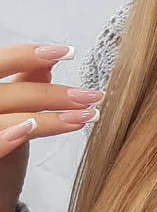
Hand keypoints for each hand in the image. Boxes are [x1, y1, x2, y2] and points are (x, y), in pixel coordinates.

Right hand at [0, 44, 104, 211]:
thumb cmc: (2, 158)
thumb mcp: (12, 116)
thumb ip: (23, 87)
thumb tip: (48, 62)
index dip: (28, 56)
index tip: (68, 53)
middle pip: (8, 92)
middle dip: (51, 93)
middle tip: (91, 96)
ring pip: (6, 114)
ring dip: (48, 116)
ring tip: (85, 118)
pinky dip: (8, 134)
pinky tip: (32, 128)